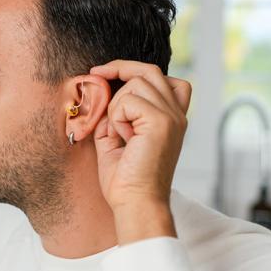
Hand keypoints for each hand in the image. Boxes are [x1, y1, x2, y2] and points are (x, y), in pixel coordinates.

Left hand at [89, 61, 191, 242]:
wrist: (135, 203)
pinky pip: (128, 101)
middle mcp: (176, 114)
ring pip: (136, 84)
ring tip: (119, 134)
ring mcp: (172, 116)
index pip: (164, 79)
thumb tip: (98, 90)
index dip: (134, 70)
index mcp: (171, 118)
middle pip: (150, 70)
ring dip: (116, 107)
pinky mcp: (162, 122)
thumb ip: (112, 114)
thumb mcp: (115, 138)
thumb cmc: (125, 179)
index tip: (105, 74)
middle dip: (119, 68)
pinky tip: (123, 139)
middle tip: (94, 74)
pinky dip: (116, 118)